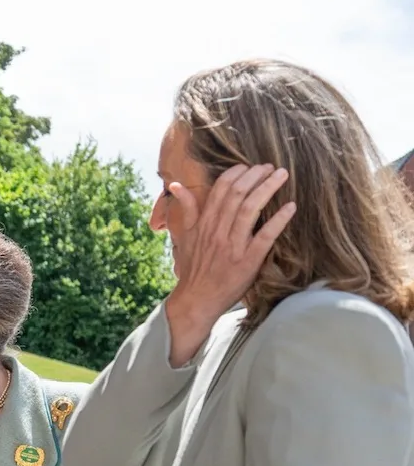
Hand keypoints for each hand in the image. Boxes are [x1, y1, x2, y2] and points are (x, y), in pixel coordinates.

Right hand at [163, 163, 296, 365]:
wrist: (196, 300)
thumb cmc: (193, 268)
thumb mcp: (184, 236)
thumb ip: (186, 209)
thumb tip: (175, 184)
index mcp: (203, 224)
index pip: (220, 189)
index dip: (236, 173)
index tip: (249, 167)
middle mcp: (217, 231)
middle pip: (237, 194)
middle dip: (256, 176)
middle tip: (271, 166)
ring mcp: (232, 246)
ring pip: (250, 209)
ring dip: (268, 189)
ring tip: (282, 175)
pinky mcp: (247, 261)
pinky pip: (265, 237)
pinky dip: (278, 220)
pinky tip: (290, 207)